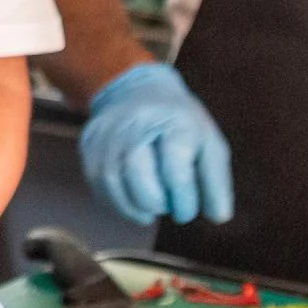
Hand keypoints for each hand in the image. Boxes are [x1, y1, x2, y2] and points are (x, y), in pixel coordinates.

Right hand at [78, 62, 233, 226]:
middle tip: (170, 208)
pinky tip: (135, 205)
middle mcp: (136, 122)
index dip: (183, 196)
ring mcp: (108, 132)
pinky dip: (117, 203)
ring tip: (153, 208)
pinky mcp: (89, 145)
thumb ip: (216, 181)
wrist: (136, 90)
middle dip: (157, 202)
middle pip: (138, 171)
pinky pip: (98, 183)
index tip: (188, 210)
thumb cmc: (178, 125)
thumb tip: (218, 217)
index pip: (175, 163)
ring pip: (113, 181)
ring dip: (135, 207)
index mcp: (173, 119)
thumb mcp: (208, 143)